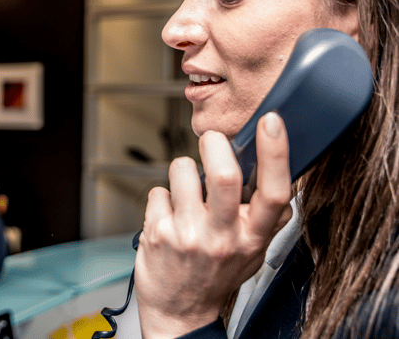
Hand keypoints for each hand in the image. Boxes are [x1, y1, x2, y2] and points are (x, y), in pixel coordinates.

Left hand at [135, 112, 292, 338]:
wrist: (179, 313)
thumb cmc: (216, 275)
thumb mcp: (252, 251)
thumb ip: (265, 215)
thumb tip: (276, 168)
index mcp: (252, 238)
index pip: (274, 192)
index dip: (275, 153)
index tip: (271, 121)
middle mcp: (222, 238)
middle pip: (223, 175)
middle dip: (214, 144)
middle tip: (211, 141)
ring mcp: (188, 236)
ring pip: (182, 171)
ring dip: (182, 171)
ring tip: (186, 193)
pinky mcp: (158, 233)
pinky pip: (158, 190)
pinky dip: (162, 197)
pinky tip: (168, 218)